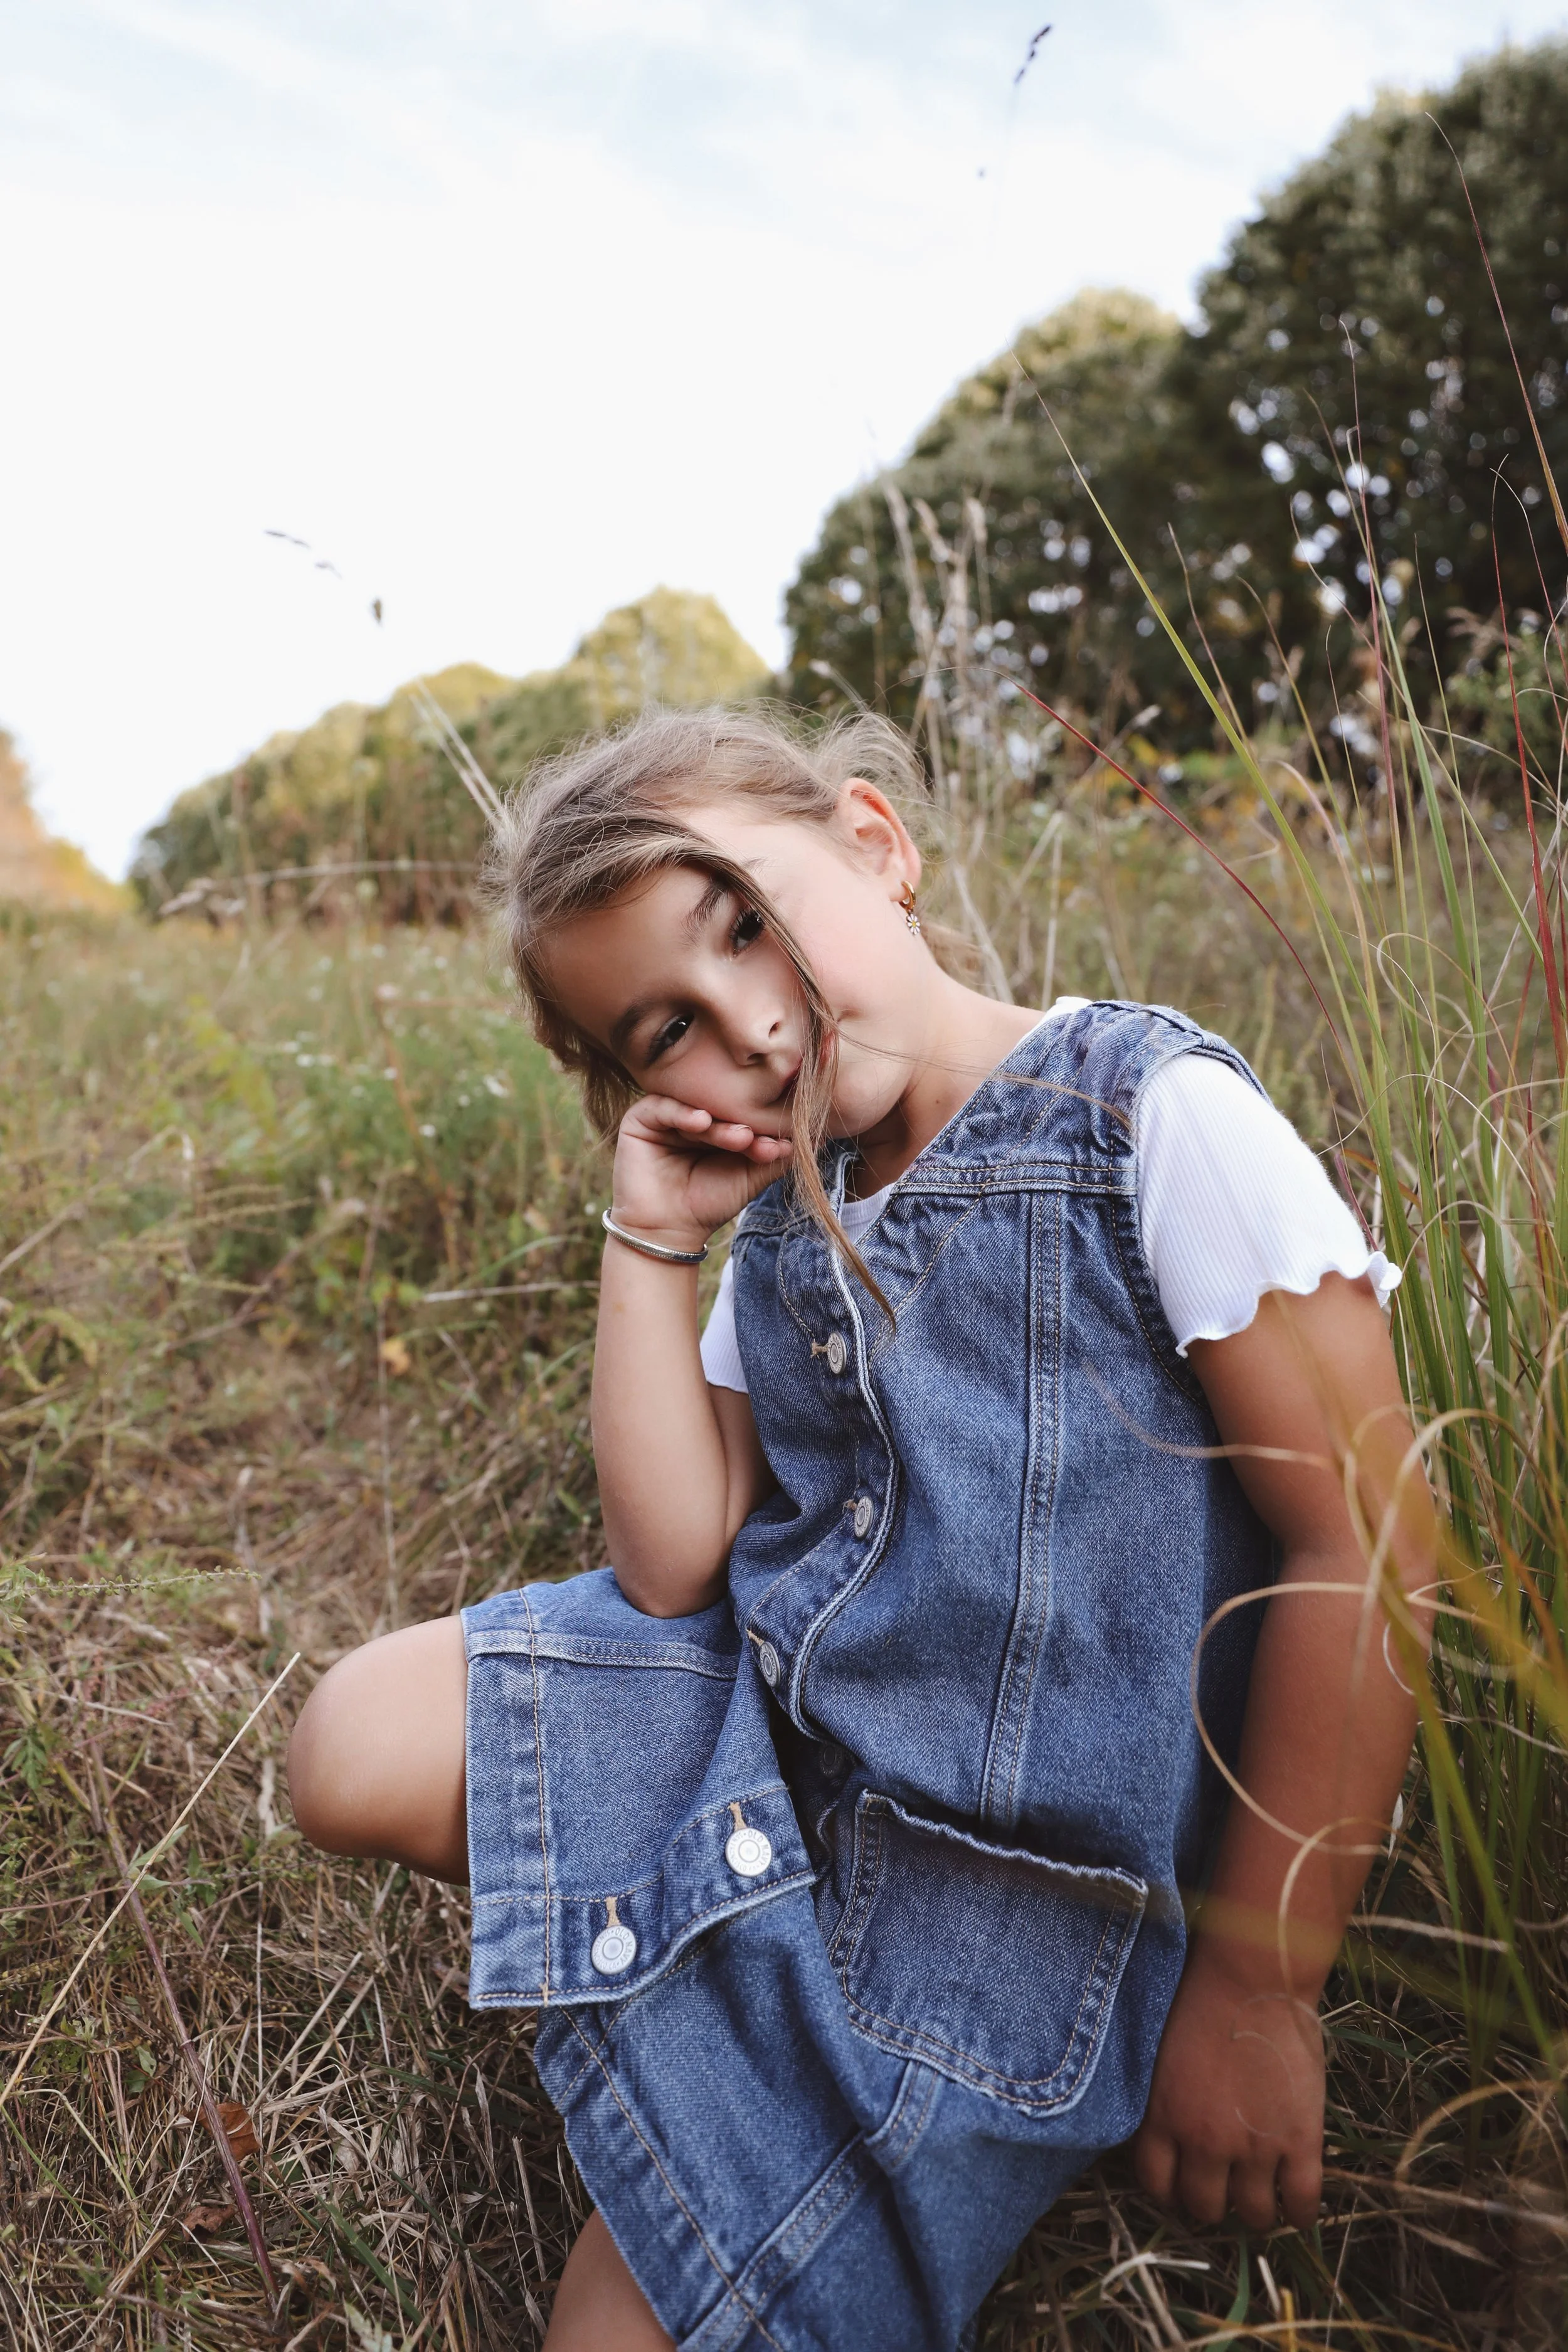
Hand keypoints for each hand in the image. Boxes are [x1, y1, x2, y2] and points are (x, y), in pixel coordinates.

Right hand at [609, 1094, 792, 1252]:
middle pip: (720, 1107)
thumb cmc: (708, 1202)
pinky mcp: (639, 1120)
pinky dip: (683, 1114)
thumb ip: (775, 1156)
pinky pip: (662, 1107)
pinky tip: (701, 1123)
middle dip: (743, 1124)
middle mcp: (689, 1114)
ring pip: (696, 1106)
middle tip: (760, 1141)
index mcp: (715, 1123)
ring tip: (739, 1138)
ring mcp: (664, 1115)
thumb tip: (815, 1136)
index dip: (761, 1126)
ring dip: (719, 1123)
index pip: (740, 1113)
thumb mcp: (749, 1177)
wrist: (668, 1231)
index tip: (782, 1143)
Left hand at [1132, 1949, 1324, 2231]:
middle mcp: (1204, 2144)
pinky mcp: (1300, 2142)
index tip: (1181, 2185)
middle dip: (1212, 2204)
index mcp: (1164, 2119)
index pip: (1156, 2183)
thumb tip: (1168, 2126)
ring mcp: (1254, 2148)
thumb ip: (1165, 2099)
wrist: (1252, 1978)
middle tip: (1224, 2191)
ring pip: (1253, 2215)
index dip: (1169, 2191)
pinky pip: (1302, 2202)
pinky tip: (1298, 2207)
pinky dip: (1301, 2213)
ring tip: (1262, 2201)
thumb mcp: (1163, 2055)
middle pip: (1203, 2207)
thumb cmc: (1203, 1998)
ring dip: (1256, 2214)